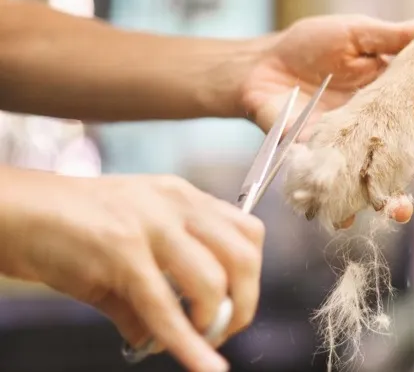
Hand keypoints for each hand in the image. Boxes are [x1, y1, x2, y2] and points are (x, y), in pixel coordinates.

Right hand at [0, 170, 263, 371]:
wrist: (12, 211)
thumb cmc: (66, 227)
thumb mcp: (126, 247)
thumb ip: (152, 289)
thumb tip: (157, 338)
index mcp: (183, 197)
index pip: (248, 232)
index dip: (252, 276)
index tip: (238, 304)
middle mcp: (176, 204)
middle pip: (244, 255)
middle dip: (245, 302)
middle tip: (225, 329)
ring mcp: (150, 225)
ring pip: (213, 281)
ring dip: (214, 322)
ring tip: (199, 339)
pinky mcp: (122, 252)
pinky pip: (164, 308)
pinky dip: (188, 343)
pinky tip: (203, 365)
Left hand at [239, 15, 413, 223]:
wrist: (261, 67)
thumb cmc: (311, 46)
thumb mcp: (356, 35)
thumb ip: (393, 37)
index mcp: (395, 101)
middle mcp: (380, 132)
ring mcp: (353, 154)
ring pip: (382, 183)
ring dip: (395, 199)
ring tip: (400, 209)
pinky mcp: (322, 167)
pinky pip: (336, 193)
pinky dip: (342, 210)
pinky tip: (347, 219)